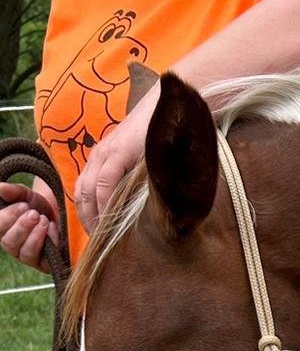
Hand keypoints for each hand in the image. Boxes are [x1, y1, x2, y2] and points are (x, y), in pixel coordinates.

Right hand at [0, 182, 59, 269]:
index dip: (9, 217)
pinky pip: (44, 260)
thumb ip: (13, 191)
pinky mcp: (45, 265)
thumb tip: (0, 188)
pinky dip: (49, 240)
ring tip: (44, 220)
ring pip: (26, 253)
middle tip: (34, 213)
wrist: (62, 214)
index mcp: (3, 231)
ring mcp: (28, 257)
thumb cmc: (38, 206)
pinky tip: (53, 227)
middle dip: (22, 226)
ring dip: (35, 235)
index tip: (24, 205)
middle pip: (9, 243)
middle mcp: (13, 246)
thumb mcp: (26, 195)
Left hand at [73, 85, 158, 229]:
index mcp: (101, 159)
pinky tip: (110, 218)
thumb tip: (134, 211)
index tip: (96, 236)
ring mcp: (107, 153)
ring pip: (89, 190)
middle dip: (87, 220)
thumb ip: (132, 180)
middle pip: (81, 194)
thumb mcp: (139, 162)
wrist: (168, 106)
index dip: (86, 215)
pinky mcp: (119, 152)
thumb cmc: (159, 136)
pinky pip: (104, 182)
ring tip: (103, 236)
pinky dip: (104, 202)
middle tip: (98, 243)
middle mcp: (99, 156)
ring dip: (94, 215)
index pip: (83, 191)